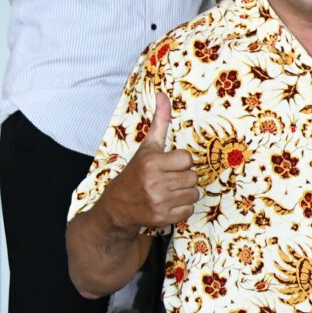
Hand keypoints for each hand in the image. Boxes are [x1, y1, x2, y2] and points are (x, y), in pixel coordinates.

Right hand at [100, 92, 197, 232]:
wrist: (117, 207)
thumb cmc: (136, 173)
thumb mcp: (147, 147)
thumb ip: (159, 121)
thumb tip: (163, 94)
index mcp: (151, 162)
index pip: (187, 159)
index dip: (179, 162)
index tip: (167, 165)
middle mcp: (154, 182)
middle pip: (192, 177)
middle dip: (183, 177)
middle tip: (167, 179)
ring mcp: (158, 202)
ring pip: (193, 193)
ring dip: (184, 193)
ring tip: (167, 191)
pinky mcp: (162, 218)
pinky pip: (188, 210)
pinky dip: (181, 208)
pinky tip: (167, 204)